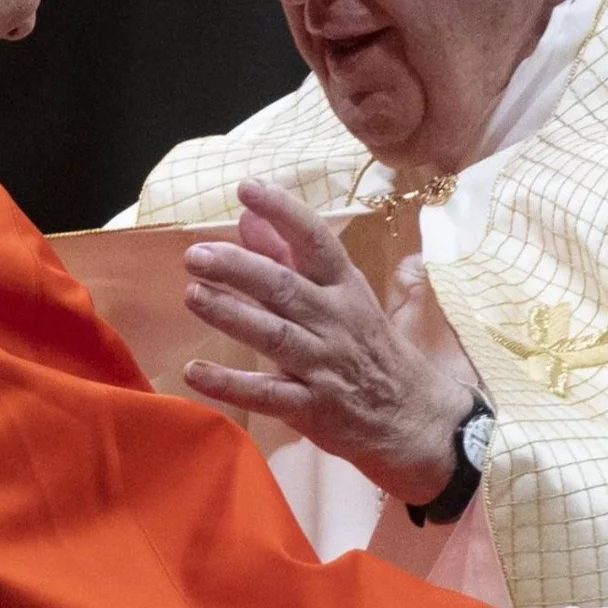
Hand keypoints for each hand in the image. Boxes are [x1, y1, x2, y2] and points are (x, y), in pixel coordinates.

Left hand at [179, 179, 473, 502]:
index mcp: (345, 287)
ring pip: (274, 335)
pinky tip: (194, 370)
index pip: (316, 240)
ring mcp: (325, 365)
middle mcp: (337, 321)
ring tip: (192, 295)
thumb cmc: (369, 349)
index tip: (248, 187)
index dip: (284, 212)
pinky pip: (267, 394)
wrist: (414, 421)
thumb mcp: (341, 297)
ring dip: (231, 314)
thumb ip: (289, 257)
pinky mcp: (312, 408)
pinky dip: (230, 383)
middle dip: (240, 268)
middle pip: (286, 287)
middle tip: (196, 255)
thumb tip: (247, 218)